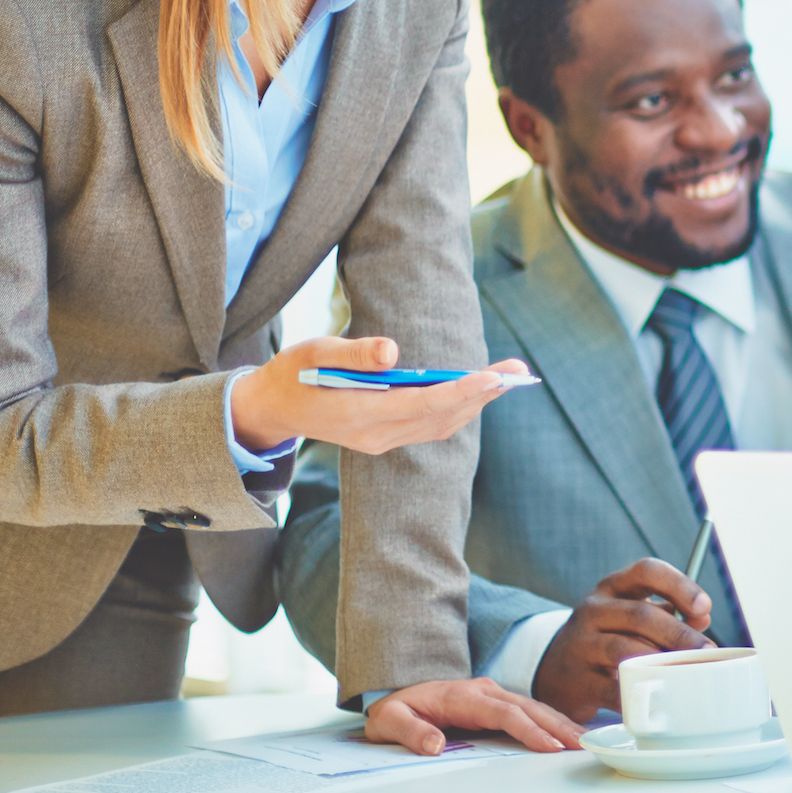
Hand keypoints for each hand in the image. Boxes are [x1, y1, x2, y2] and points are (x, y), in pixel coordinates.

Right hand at [229, 335, 527, 456]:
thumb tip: (393, 351)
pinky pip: (431, 427)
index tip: (493, 376)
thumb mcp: (313, 352)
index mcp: (357, 413)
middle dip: (482, 393)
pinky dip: (458, 409)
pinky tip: (478, 390)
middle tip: (519, 371)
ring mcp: (381, 441)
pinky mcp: (384, 438)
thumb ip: (354, 354)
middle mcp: (375, 435)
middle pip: (441, 416)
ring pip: (440, 425)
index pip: (421, 404)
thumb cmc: (293, 373)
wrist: (272, 409)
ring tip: (509, 376)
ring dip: (476, 402)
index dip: (460, 391)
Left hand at [364, 677, 584, 754]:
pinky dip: (551, 721)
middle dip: (557, 726)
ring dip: (559, 723)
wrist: (397, 695)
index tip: (549, 746)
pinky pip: (529, 711)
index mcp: (463, 696)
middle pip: (528, 707)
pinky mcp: (497, 703)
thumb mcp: (389, 722)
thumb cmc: (396, 710)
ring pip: (534, 707)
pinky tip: (567, 732)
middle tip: (581, 744)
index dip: (529, 729)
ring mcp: (493, 695)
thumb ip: (410, 732)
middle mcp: (484, 691)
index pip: (504, 713)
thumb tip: (434, 744)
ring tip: (583, 741)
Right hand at [533, 559, 715, 721]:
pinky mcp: (576, 679)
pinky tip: (655, 698)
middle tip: (707, 652)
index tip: (704, 606)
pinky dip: (636, 693)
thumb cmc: (608, 637)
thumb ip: (669, 613)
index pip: (646, 571)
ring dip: (658, 662)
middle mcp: (593, 610)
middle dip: (679, 634)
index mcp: (613, 587)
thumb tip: (702, 617)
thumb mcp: (634, 617)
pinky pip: (610, 688)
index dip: (678, 585)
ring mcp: (580, 644)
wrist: (556, 670)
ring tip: (683, 673)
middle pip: (640, 615)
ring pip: (624, 649)